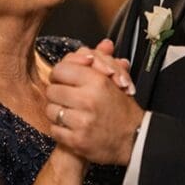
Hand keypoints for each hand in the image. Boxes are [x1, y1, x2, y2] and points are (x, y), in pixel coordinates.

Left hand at [45, 50, 144, 165]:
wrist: (134, 139)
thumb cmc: (122, 110)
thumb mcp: (116, 80)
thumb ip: (103, 61)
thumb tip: (104, 44)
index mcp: (97, 81)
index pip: (60, 70)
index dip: (59, 75)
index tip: (63, 80)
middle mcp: (88, 100)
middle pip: (52, 91)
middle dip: (58, 94)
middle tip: (66, 98)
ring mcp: (81, 122)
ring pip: (51, 111)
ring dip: (57, 112)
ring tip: (70, 113)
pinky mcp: (77, 140)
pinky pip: (54, 130)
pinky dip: (60, 129)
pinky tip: (71, 127)